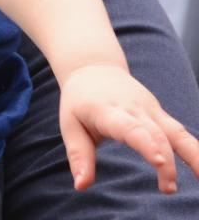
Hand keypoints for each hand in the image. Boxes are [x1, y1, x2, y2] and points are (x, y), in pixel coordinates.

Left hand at [59, 63, 198, 191]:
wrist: (93, 68)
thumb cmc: (78, 102)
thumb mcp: (70, 125)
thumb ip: (79, 155)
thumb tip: (81, 186)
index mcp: (106, 110)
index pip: (129, 127)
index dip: (145, 143)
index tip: (158, 161)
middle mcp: (132, 108)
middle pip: (155, 134)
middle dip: (166, 161)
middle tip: (168, 188)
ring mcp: (149, 109)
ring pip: (175, 131)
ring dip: (192, 156)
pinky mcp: (159, 113)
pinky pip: (180, 131)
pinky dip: (194, 150)